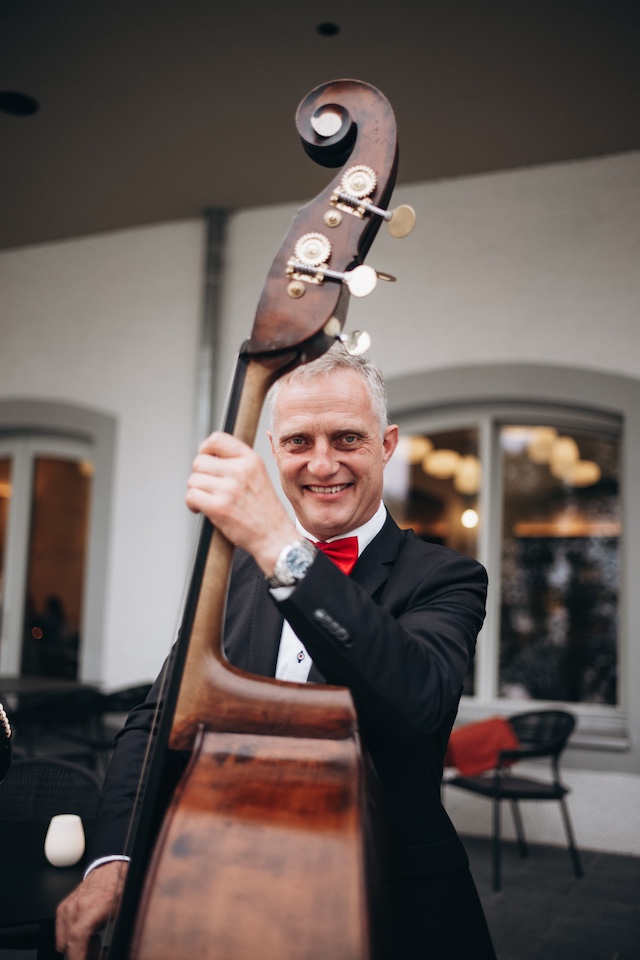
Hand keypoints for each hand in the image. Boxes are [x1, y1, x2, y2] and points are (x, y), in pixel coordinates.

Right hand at [56, 860, 127, 959]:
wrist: (111, 869)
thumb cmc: (119, 889)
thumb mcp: (123, 913)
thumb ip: (112, 936)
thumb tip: (105, 953)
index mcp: (94, 906)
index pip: (77, 936)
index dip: (78, 956)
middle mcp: (77, 906)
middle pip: (70, 944)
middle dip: (82, 954)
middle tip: (97, 950)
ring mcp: (67, 907)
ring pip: (64, 942)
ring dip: (77, 946)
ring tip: (94, 938)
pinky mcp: (62, 908)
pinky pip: (61, 935)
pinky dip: (71, 939)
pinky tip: (86, 932)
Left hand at [186, 431, 297, 574]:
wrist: (274, 536)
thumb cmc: (264, 510)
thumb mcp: (258, 475)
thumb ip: (237, 463)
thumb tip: (208, 455)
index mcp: (251, 460)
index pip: (217, 439)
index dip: (205, 449)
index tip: (205, 459)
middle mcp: (240, 470)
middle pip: (199, 462)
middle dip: (200, 476)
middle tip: (209, 487)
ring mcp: (229, 489)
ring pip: (193, 480)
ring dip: (197, 491)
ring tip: (209, 500)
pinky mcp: (219, 507)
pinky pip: (191, 496)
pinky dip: (193, 504)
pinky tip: (202, 509)